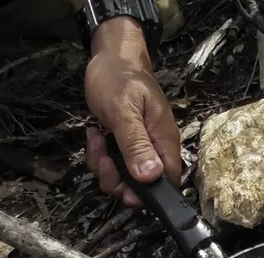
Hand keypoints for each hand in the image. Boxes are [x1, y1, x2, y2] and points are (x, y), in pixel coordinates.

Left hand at [83, 17, 180, 206]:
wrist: (111, 57)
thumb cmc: (119, 78)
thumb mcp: (124, 111)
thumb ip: (136, 145)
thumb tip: (150, 176)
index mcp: (164, 140)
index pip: (168, 181)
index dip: (148, 194)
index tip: (125, 190)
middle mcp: (156, 148)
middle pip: (144, 185)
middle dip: (118, 181)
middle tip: (103, 160)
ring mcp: (141, 146)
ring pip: (125, 177)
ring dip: (104, 167)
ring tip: (97, 139)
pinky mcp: (126, 144)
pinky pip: (114, 164)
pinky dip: (100, 156)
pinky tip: (96, 135)